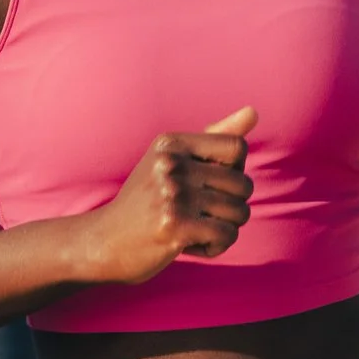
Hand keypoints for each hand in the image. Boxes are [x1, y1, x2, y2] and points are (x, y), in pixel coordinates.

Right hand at [79, 107, 256, 285]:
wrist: (104, 242)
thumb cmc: (146, 200)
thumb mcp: (173, 160)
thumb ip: (215, 137)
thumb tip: (254, 111)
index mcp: (172, 142)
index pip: (237, 148)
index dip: (234, 171)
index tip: (209, 185)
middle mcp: (171, 163)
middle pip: (243, 184)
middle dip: (232, 205)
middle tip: (200, 214)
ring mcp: (172, 194)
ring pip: (239, 212)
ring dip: (224, 228)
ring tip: (195, 229)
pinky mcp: (175, 226)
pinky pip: (227, 235)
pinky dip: (215, 247)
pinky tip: (190, 245)